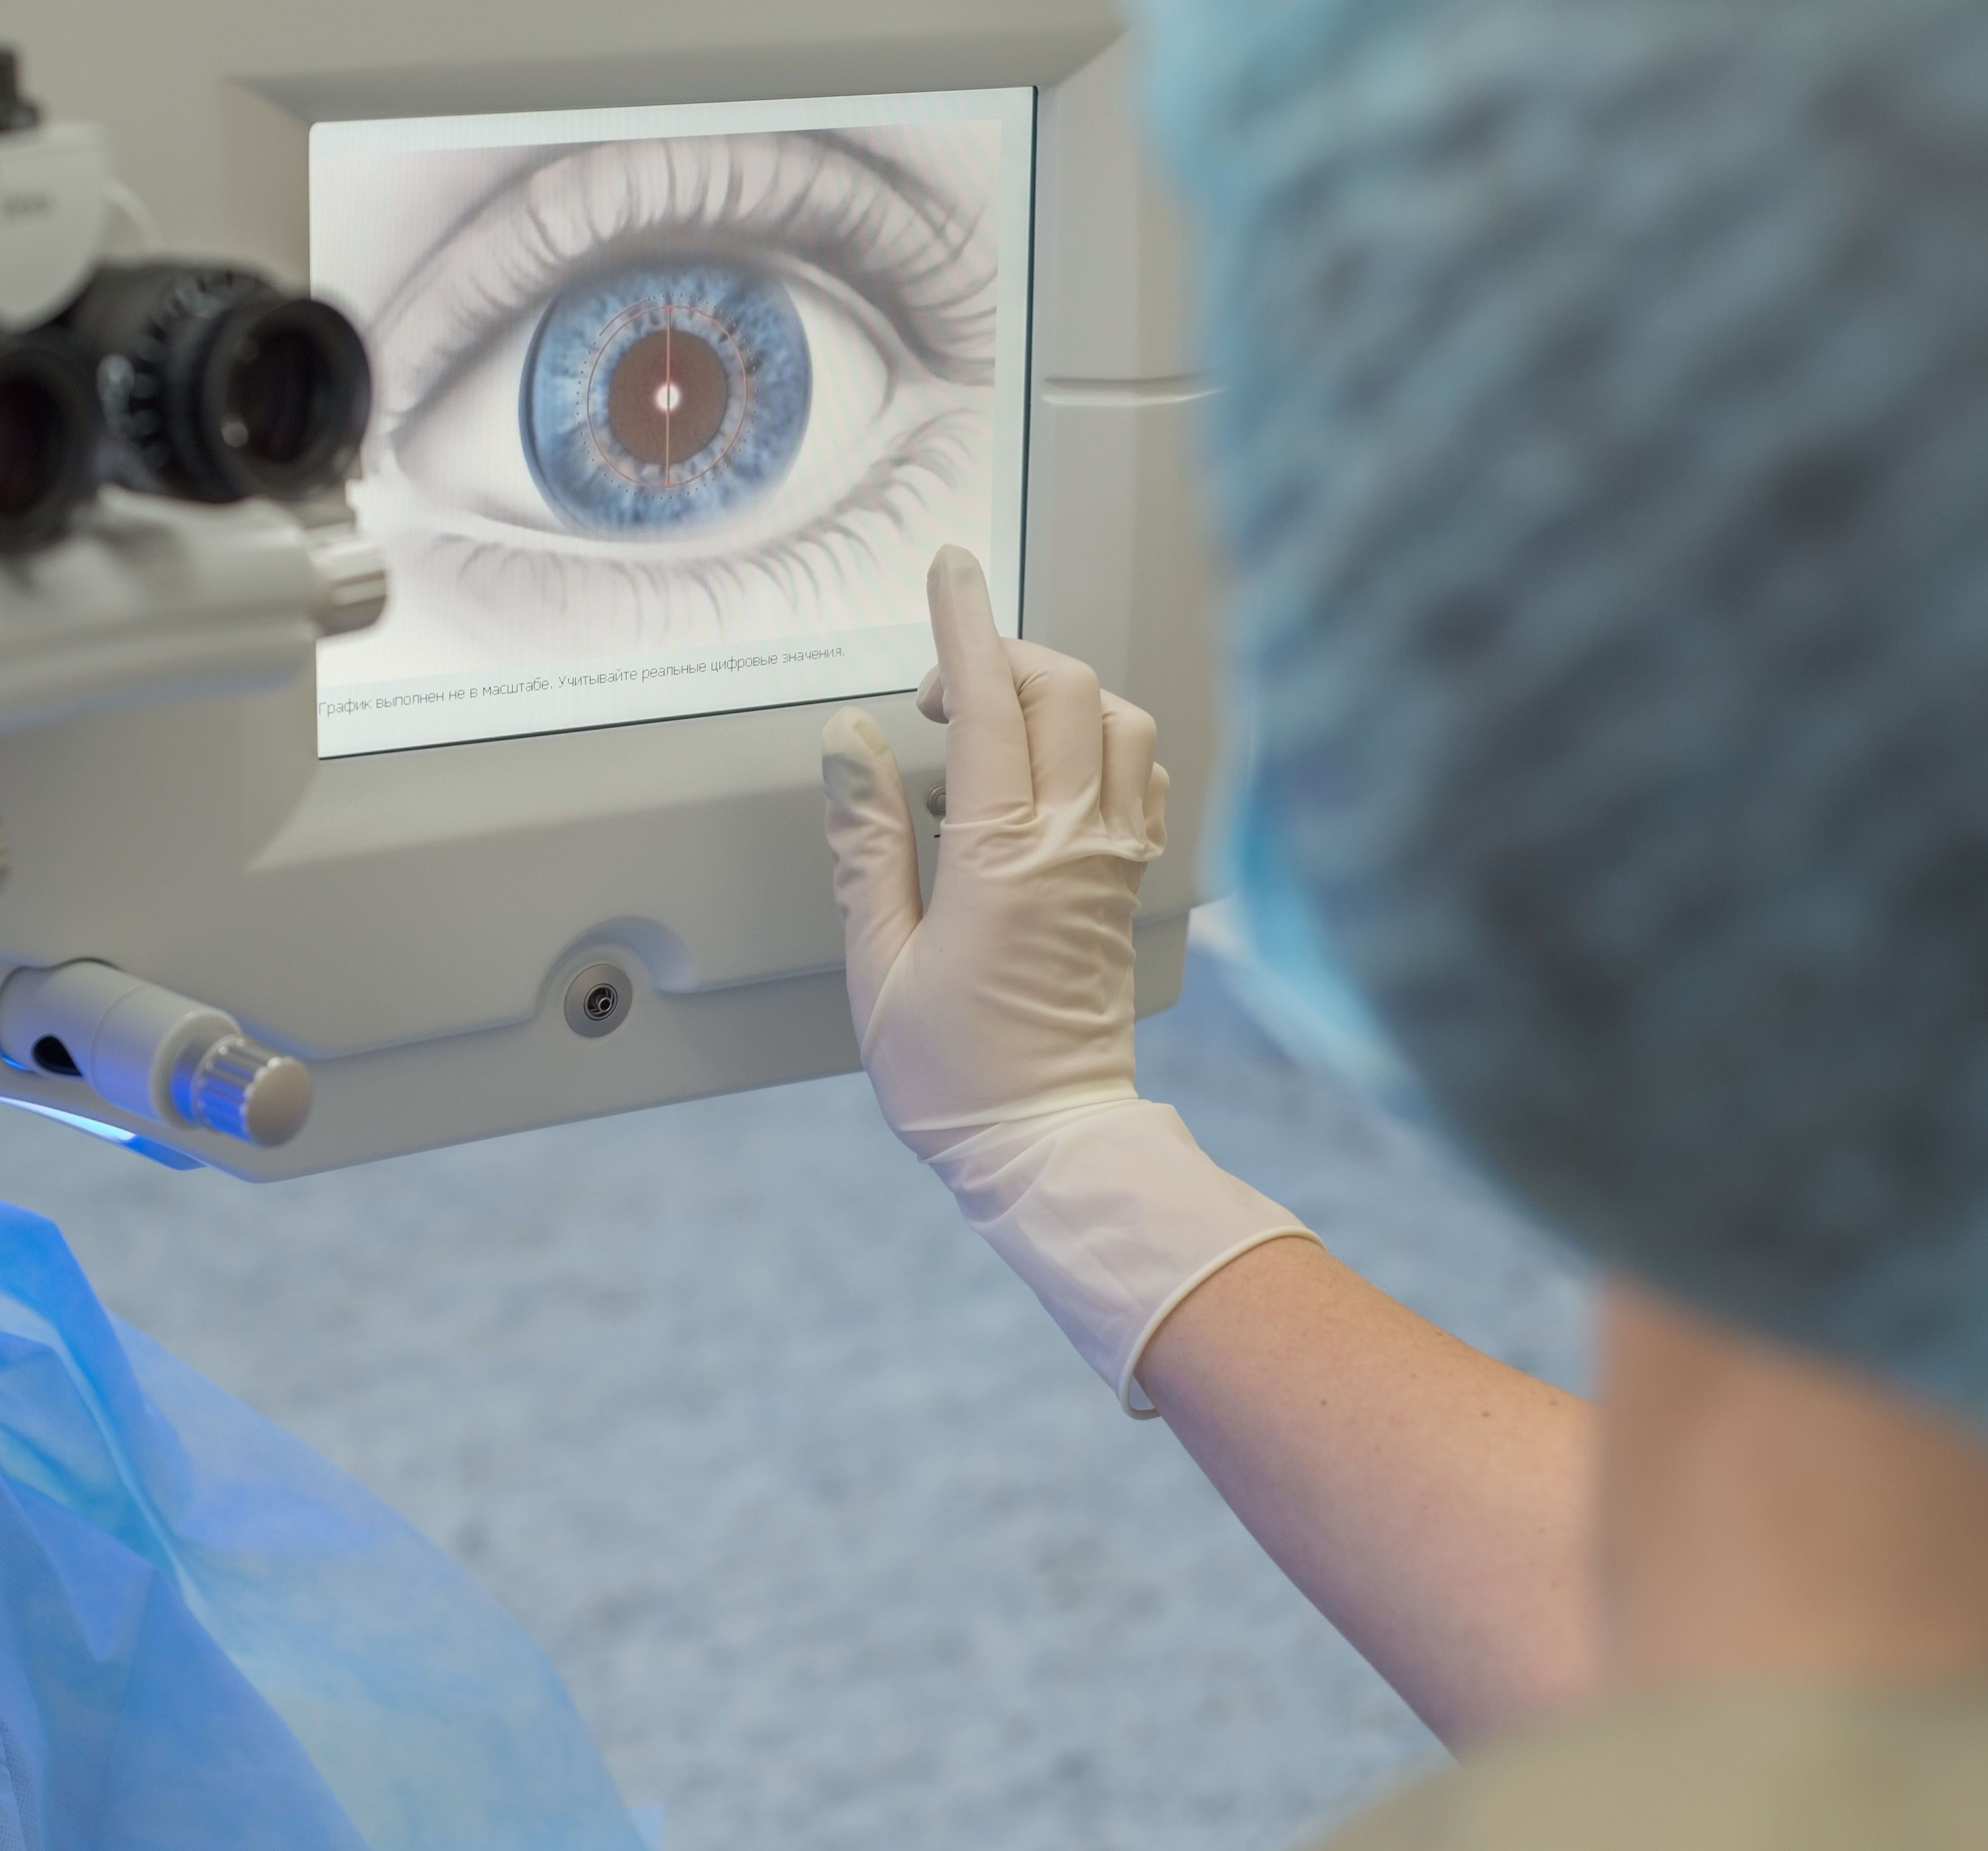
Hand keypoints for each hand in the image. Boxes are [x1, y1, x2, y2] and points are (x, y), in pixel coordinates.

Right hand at [821, 546, 1167, 1173]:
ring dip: (1058, 694)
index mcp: (1003, 856)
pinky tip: (1052, 772)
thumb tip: (848, 740)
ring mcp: (1112, 861)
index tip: (947, 570)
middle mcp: (1073, 844)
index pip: (986, 702)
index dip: (963, 624)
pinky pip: (1139, 777)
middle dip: (1002, 655)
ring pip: (1117, 721)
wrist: (1047, 1144)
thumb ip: (867, 838)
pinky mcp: (1127, 886)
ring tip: (991, 726)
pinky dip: (1101, 742)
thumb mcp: (878, 959)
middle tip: (935, 687)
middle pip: (1064, 690)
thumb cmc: (955, 1073)